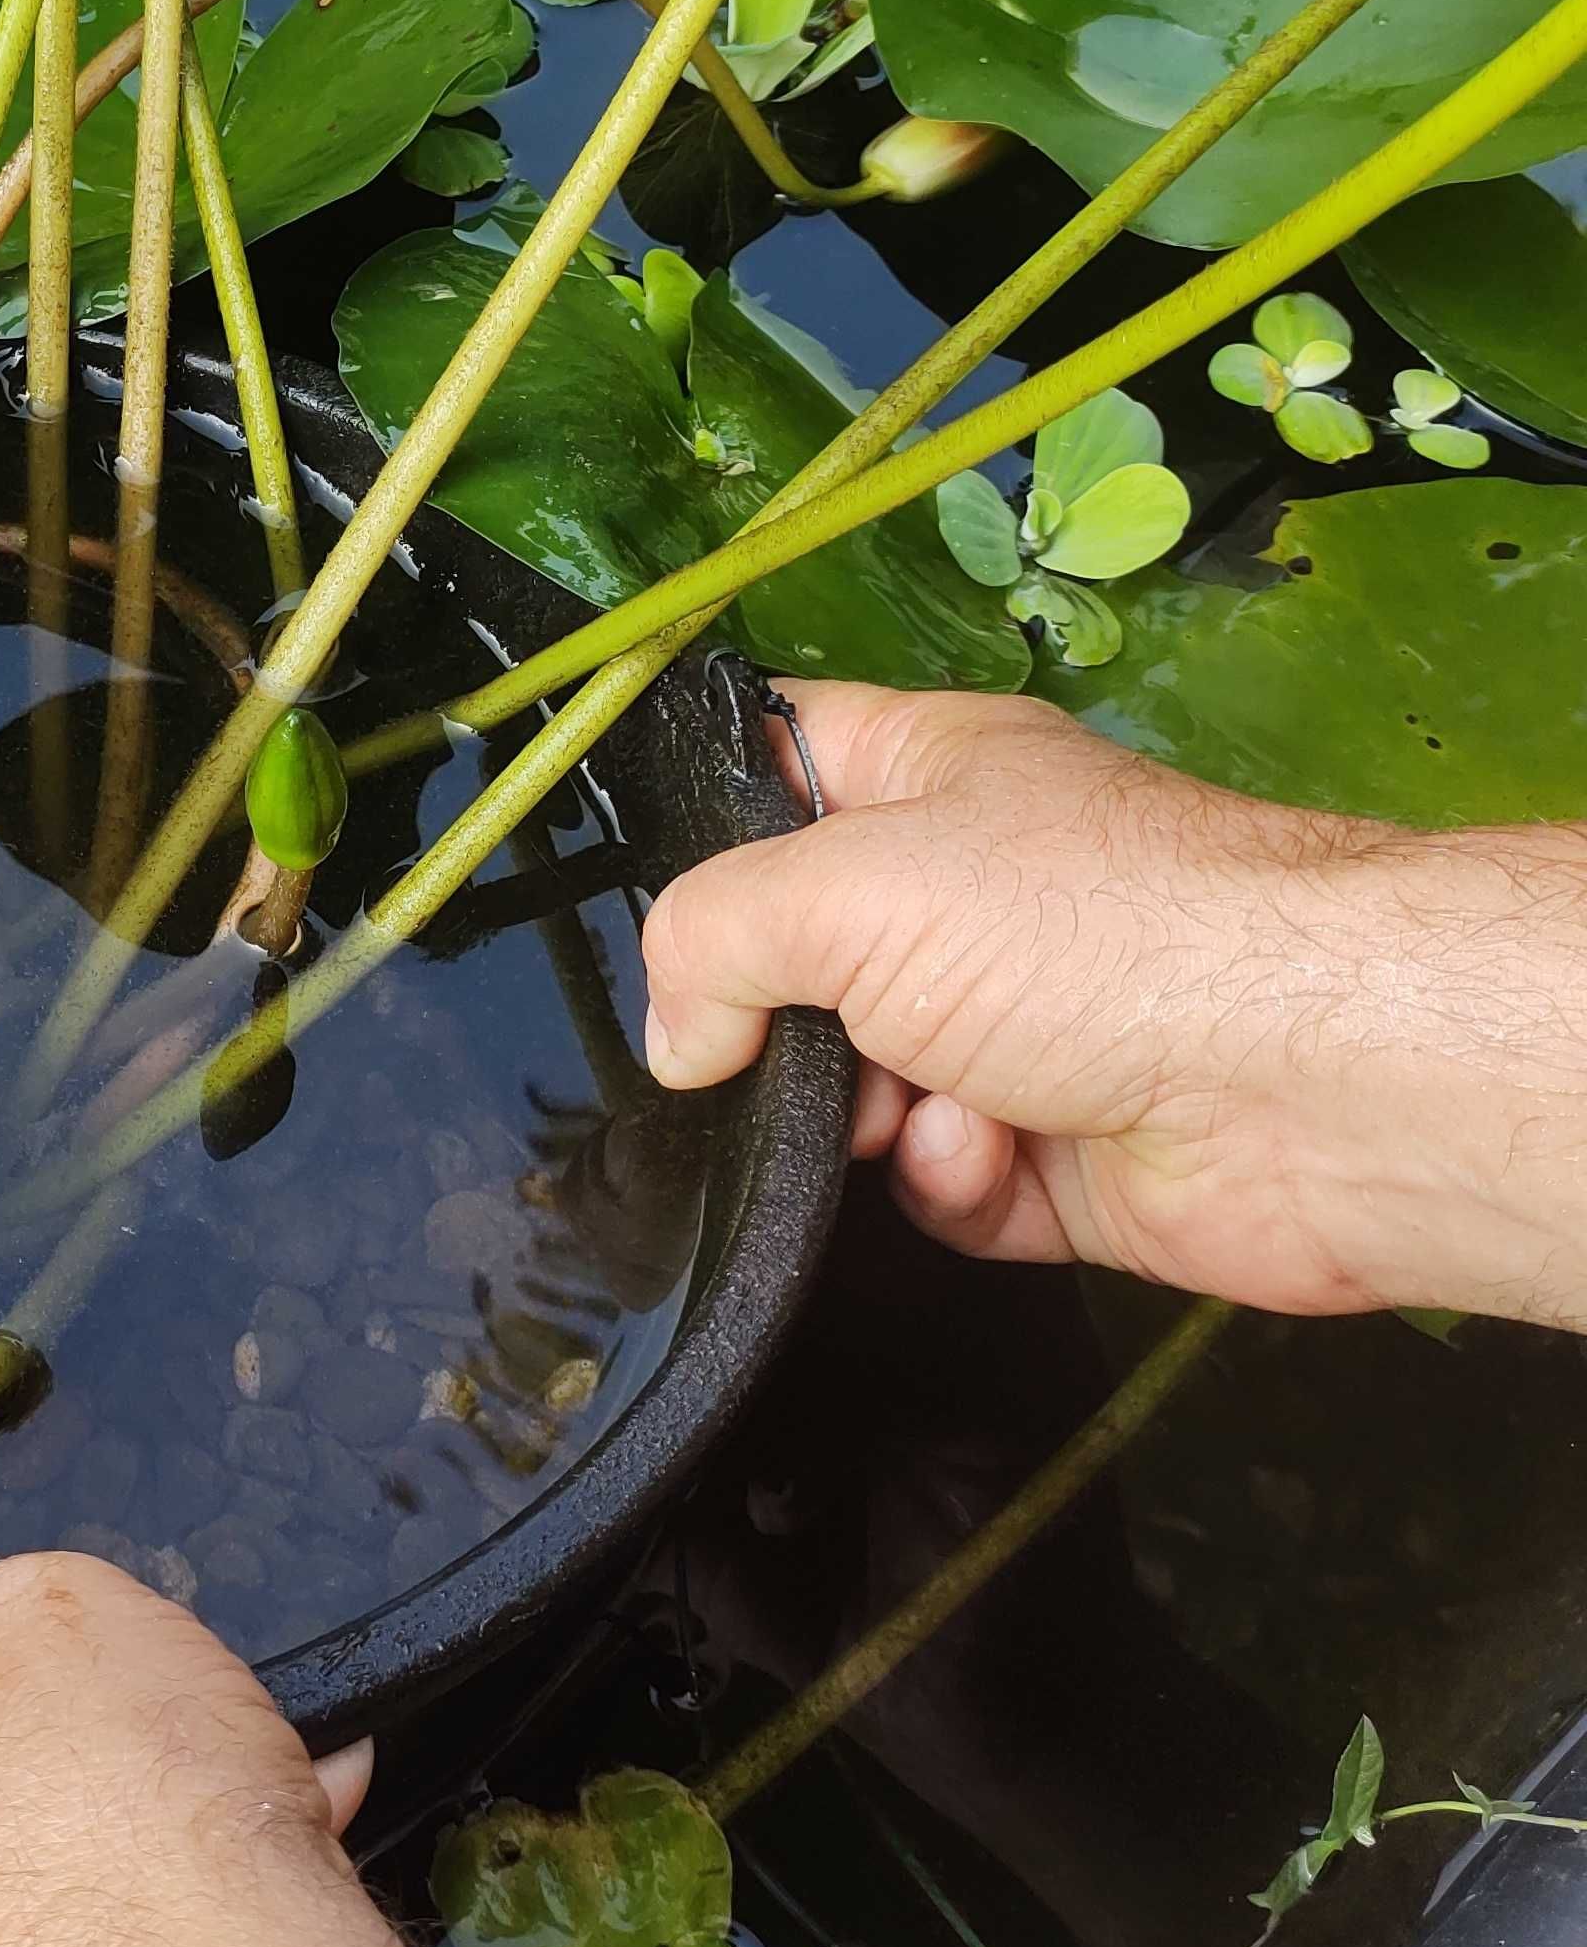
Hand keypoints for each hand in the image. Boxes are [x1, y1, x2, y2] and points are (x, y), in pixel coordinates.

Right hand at [640, 679, 1586, 1325]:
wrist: (1305, 1084)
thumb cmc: (1084, 931)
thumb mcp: (844, 883)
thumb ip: (707, 938)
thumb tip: (675, 1036)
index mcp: (931, 776)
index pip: (778, 760)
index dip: (700, 814)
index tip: (640, 895)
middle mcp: (972, 896)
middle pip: (797, 955)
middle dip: (770, 1020)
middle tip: (777, 1046)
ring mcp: (1017, 1032)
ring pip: (854, 1088)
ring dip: (863, 1116)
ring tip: (924, 1111)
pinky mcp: (1055, 1160)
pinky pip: (936, 1186)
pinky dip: (949, 1184)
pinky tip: (993, 1162)